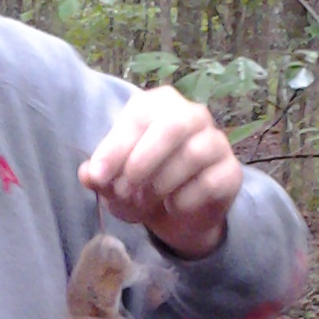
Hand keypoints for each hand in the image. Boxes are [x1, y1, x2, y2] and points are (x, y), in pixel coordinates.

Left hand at [79, 87, 241, 258]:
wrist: (178, 213)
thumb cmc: (143, 183)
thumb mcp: (114, 180)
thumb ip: (99, 175)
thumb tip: (87, 174)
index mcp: (159, 104)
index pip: (139, 115)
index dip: (115, 146)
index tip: (98, 176)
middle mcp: (192, 115)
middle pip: (174, 124)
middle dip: (144, 158)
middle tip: (125, 188)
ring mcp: (216, 142)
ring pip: (193, 154)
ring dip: (161, 185)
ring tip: (144, 203)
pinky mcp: (231, 172)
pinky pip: (209, 183)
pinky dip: (184, 200)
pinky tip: (173, 207)